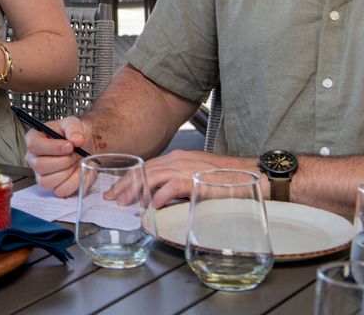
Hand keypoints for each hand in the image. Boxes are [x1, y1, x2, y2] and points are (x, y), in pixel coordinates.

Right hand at [25, 116, 90, 197]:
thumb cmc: (74, 134)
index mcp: (34, 139)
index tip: (69, 146)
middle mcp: (33, 158)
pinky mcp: (51, 186)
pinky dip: (73, 183)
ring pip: (48, 181)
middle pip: (40, 165)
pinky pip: (60, 190)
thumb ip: (74, 129)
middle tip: (75, 154)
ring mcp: (40, 174)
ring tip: (74, 162)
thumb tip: (76, 140)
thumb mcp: (74, 124)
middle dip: (63, 161)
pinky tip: (76, 172)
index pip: (34, 145)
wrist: (85, 146)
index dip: (52, 147)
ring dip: (67, 172)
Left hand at [123, 150, 265, 207]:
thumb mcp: (196, 175)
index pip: (146, 166)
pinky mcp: (197, 180)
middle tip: (112, 197)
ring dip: (137, 191)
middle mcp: (179, 159)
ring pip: (153, 177)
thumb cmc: (226, 177)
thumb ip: (177, 182)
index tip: (116, 189)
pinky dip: (160, 197)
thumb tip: (159, 196)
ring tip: (126, 203)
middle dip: (125, 184)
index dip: (129, 177)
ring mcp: (187, 168)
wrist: (251, 173)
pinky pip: (173, 187)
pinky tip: (153, 206)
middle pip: (144, 170)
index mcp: (178, 157)